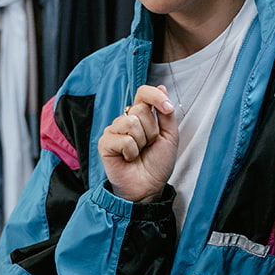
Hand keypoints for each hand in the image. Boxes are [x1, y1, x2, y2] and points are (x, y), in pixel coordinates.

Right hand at [98, 84, 178, 202]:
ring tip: (138, 153)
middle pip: (140, 109)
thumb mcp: (169, 136)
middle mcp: (125, 119)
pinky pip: (123, 140)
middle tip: (148, 146)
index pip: (143, 92)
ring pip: (131, 123)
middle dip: (151, 131)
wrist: (149, 187)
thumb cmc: (157, 163)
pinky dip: (131, 152)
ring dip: (141, 142)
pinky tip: (128, 159)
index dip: (156, 96)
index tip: (167, 108)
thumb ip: (166, 113)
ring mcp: (113, 130)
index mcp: (140, 115)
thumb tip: (161, 87)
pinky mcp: (104, 143)